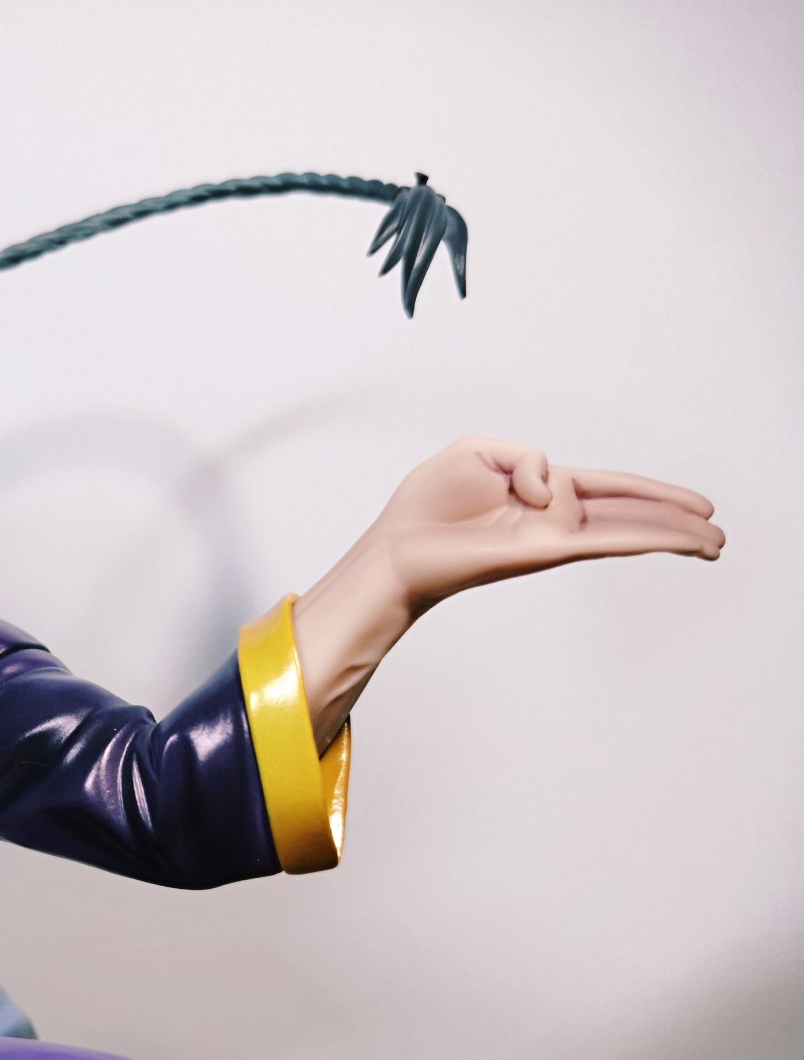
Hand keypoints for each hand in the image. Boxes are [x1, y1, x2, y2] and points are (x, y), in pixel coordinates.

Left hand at [373, 436, 723, 612]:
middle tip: (718, 534)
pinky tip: (675, 543)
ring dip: (672, 536)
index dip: (651, 493)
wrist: (396, 545)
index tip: (694, 505)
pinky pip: (602, 541)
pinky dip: (642, 539)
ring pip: (626, 531)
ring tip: (715, 543)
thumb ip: (527, 454)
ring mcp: (552, 537)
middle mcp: (553, 517)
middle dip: (674, 521)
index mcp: (541, 490)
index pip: (608, 488)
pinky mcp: (542, 552)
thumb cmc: (428, 504)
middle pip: (628, 514)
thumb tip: (553, 487)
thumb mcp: (477, 450)